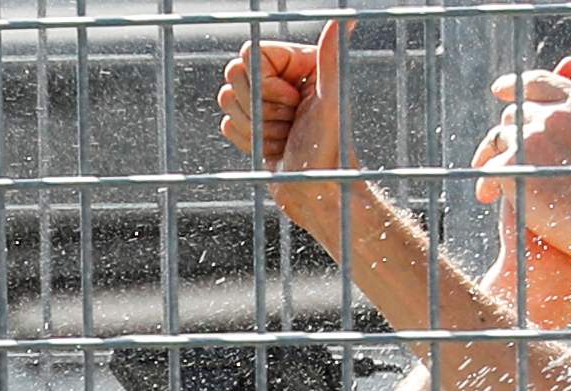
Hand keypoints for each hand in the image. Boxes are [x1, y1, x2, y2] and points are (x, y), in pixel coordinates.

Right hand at [221, 21, 348, 174]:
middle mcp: (280, 76)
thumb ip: (331, 57)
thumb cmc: (329, 149)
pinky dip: (246, 141)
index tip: (294, 103)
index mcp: (298, 62)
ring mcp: (262, 100)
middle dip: (259, 107)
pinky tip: (272, 148)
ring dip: (254, 126)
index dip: (265, 83)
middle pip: (234, 74)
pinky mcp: (250, 123)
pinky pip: (225, 124)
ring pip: (225, 99)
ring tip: (283, 137)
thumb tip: (345, 19)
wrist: (317, 192)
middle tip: (290, 123)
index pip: (251, 54)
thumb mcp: (329, 101)